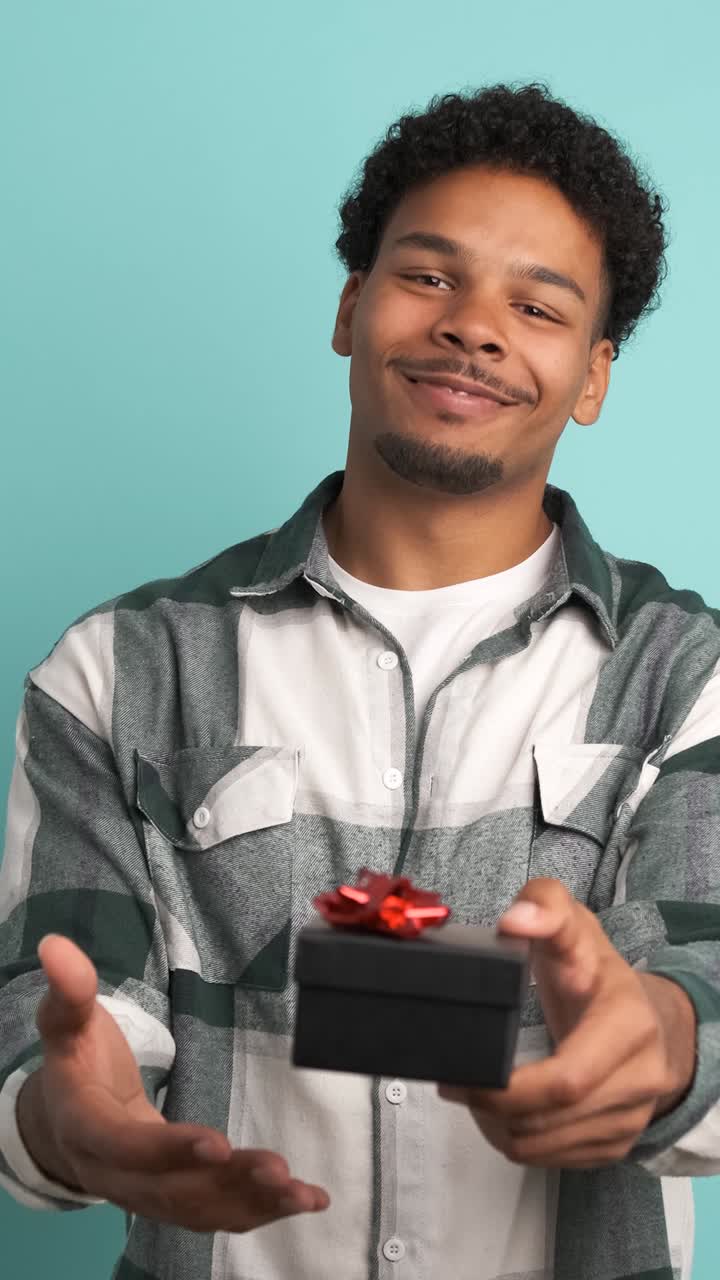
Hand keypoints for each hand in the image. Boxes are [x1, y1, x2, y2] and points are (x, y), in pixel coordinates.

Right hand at [19, 935, 328, 1230]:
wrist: (63, 1121)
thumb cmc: (76, 1061)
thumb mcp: (67, 1024)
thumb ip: (69, 991)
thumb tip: (56, 945)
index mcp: (87, 1129)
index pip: (126, 1147)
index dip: (169, 1150)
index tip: (218, 1141)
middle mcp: (115, 1176)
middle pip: (171, 1190)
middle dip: (226, 1183)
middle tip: (279, 1170)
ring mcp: (147, 1194)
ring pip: (200, 1209)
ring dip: (253, 1204)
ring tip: (303, 1191)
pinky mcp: (176, 1198)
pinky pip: (216, 1213)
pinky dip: (261, 1211)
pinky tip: (308, 1200)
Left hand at [437, 878, 696, 1168]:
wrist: (648, 1018)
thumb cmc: (596, 969)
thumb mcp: (573, 924)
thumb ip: (544, 906)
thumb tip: (515, 920)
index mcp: (627, 1025)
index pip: (566, 1079)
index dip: (507, 1088)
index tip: (462, 1076)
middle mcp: (639, 1079)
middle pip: (551, 1119)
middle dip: (490, 1109)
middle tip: (453, 1085)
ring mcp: (631, 1118)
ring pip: (547, 1147)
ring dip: (498, 1129)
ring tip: (472, 1097)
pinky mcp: (617, 1143)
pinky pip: (556, 1161)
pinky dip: (520, 1143)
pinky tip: (500, 1115)